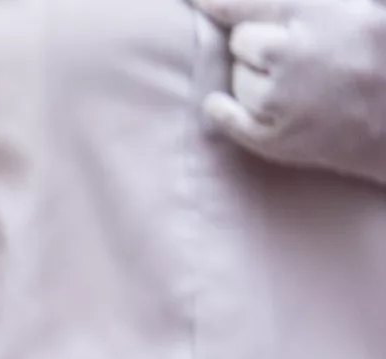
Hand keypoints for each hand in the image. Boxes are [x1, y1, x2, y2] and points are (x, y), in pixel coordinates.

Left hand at [196, 0, 385, 186]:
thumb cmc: (381, 57)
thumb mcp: (359, 11)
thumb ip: (306, 6)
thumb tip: (238, 5)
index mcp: (318, 13)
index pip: (246, 3)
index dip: (217, 2)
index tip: (199, 0)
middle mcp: (293, 53)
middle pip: (241, 41)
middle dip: (259, 45)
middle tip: (293, 55)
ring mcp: (282, 99)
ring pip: (237, 78)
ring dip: (256, 78)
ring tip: (297, 84)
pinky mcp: (277, 138)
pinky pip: (227, 118)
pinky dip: (223, 111)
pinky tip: (221, 104)